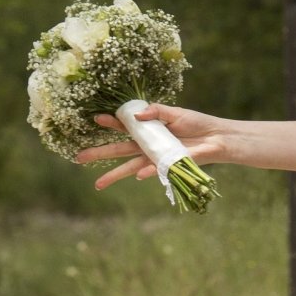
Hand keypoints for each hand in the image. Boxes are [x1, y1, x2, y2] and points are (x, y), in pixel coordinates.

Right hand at [75, 103, 227, 189]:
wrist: (216, 138)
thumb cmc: (196, 124)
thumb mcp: (175, 112)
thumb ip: (156, 111)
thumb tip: (137, 115)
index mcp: (147, 130)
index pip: (123, 127)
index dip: (110, 123)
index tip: (96, 119)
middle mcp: (147, 146)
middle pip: (118, 151)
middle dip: (98, 154)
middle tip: (79, 158)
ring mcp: (155, 157)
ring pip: (129, 168)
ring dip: (113, 176)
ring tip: (97, 184)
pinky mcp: (167, 166)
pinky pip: (153, 170)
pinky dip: (147, 172)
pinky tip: (139, 175)